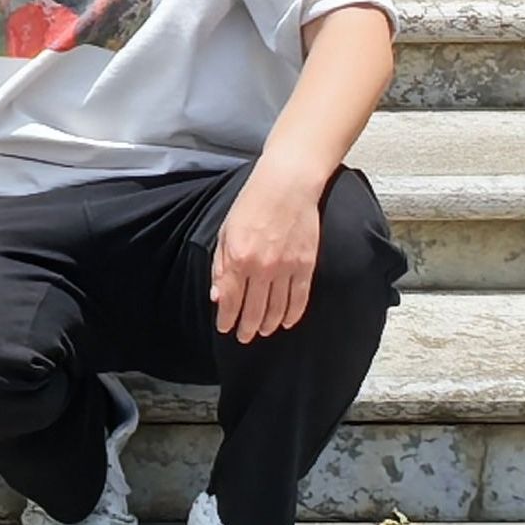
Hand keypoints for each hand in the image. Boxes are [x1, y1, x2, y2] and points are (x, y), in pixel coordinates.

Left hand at [212, 165, 323, 342]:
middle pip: (254, 309)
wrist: (286, 186)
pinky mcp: (306, 266)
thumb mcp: (226, 231)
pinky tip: (285, 322)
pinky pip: (299, 298)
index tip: (225, 328)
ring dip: (268, 324)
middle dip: (247, 327)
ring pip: (277, 308)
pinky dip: (292, 314)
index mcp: (238, 257)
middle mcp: (262, 267)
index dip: (227, 318)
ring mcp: (286, 268)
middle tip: (243, 337)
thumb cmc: (251, 204)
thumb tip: (218, 295)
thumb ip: (221, 265)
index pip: (231, 299)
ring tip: (261, 331)